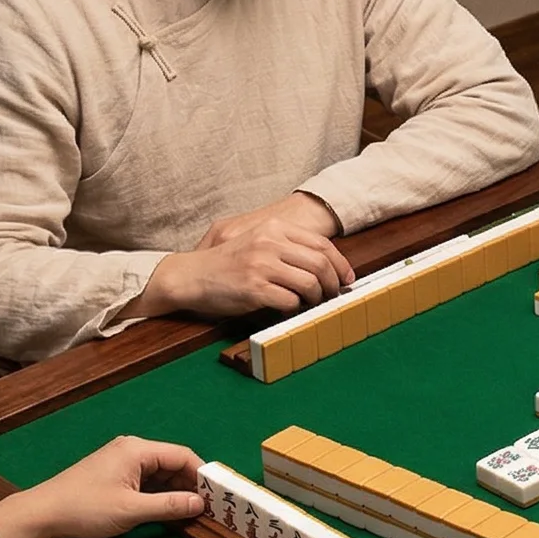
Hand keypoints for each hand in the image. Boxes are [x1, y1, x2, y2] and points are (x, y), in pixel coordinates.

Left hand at [0, 435, 204, 537]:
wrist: (43, 513)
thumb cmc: (85, 508)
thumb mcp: (132, 510)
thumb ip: (169, 506)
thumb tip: (200, 504)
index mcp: (137, 449)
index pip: (182, 455)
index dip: (203, 475)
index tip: (219, 494)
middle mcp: (131, 449)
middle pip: (172, 463)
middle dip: (190, 484)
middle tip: (209, 507)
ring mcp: (121, 461)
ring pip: (159, 473)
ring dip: (175, 490)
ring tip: (192, 511)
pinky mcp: (113, 474)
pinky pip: (145, 480)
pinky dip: (158, 493)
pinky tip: (166, 509)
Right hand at [130, 199, 354, 321]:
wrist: (191, 275)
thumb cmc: (226, 264)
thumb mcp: (257, 243)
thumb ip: (286, 247)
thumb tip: (324, 265)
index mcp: (273, 228)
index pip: (322, 244)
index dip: (341, 265)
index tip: (347, 279)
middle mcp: (269, 242)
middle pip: (321, 264)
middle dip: (333, 285)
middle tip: (333, 296)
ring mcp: (261, 265)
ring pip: (310, 283)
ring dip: (316, 298)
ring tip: (310, 304)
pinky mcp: (254, 288)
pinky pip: (290, 301)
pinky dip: (295, 308)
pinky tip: (288, 308)